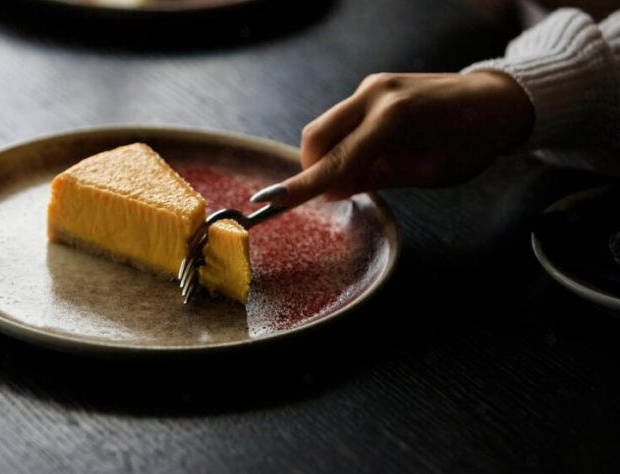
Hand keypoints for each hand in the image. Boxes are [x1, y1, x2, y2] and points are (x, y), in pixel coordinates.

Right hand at [251, 72, 533, 205]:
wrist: (498, 99)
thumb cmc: (473, 140)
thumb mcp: (430, 172)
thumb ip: (378, 178)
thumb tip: (333, 190)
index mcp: (394, 119)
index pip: (337, 160)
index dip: (304, 185)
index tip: (273, 200)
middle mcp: (375, 95)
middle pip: (316, 135)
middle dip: (312, 168)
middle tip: (334, 193)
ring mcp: (372, 86)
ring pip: (325, 126)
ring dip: (328, 155)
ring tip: (363, 173)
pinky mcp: (373, 86)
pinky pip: (342, 118)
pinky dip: (342, 142)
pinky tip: (370, 154)